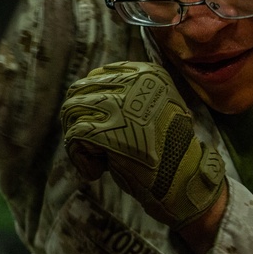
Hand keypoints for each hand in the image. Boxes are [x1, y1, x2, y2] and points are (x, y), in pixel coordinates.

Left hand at [60, 61, 225, 229]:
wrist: (180, 179)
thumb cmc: (165, 147)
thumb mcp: (156, 105)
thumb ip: (128, 93)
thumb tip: (84, 87)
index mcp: (146, 74)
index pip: (96, 75)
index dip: (90, 100)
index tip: (100, 122)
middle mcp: (132, 84)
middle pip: (79, 91)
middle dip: (79, 118)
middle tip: (92, 142)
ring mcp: (117, 106)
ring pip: (71, 110)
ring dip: (78, 137)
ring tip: (98, 156)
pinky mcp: (105, 131)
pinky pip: (73, 136)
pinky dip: (79, 157)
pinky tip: (97, 170)